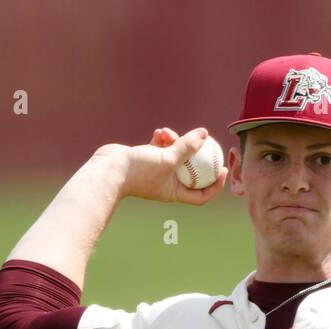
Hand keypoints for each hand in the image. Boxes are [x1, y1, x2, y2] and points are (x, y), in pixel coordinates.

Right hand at [102, 126, 227, 205]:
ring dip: (175, 141)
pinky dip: (162, 138)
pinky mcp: (146, 158)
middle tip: (208, 142)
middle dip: (198, 156)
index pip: (201, 195)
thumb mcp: (167, 159)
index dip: (215, 185)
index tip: (224, 170)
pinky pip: (161, 147)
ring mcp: (156, 170)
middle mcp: (167, 183)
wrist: (107, 170)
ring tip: (169, 133)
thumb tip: (205, 134)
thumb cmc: (137, 171)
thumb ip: (187, 147)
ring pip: (175, 154)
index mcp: (174, 192)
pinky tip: (160, 131)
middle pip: (190, 171)